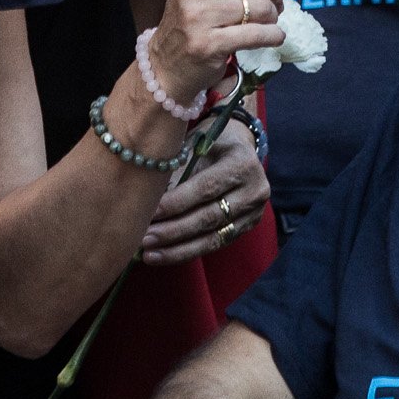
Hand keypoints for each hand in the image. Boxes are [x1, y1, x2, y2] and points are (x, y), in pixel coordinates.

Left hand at [141, 115, 268, 264]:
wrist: (239, 149)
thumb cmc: (209, 143)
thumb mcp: (195, 145)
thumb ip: (177, 170)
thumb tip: (147, 200)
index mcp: (242, 163)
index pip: (206, 188)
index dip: (176, 203)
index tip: (148, 213)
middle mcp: (254, 190)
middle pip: (209, 217)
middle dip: (173, 230)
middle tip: (143, 238)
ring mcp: (254, 213)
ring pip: (212, 238)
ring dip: (177, 248)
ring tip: (148, 253)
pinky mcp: (246, 228)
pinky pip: (214, 245)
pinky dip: (186, 252)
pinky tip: (162, 255)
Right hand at [147, 0, 298, 105]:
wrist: (169, 61)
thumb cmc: (200, 14)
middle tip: (267, 2)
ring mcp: (197, 13)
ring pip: (263, 5)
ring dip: (273, 16)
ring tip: (262, 21)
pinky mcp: (207, 43)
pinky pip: (259, 33)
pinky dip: (273, 35)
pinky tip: (269, 36)